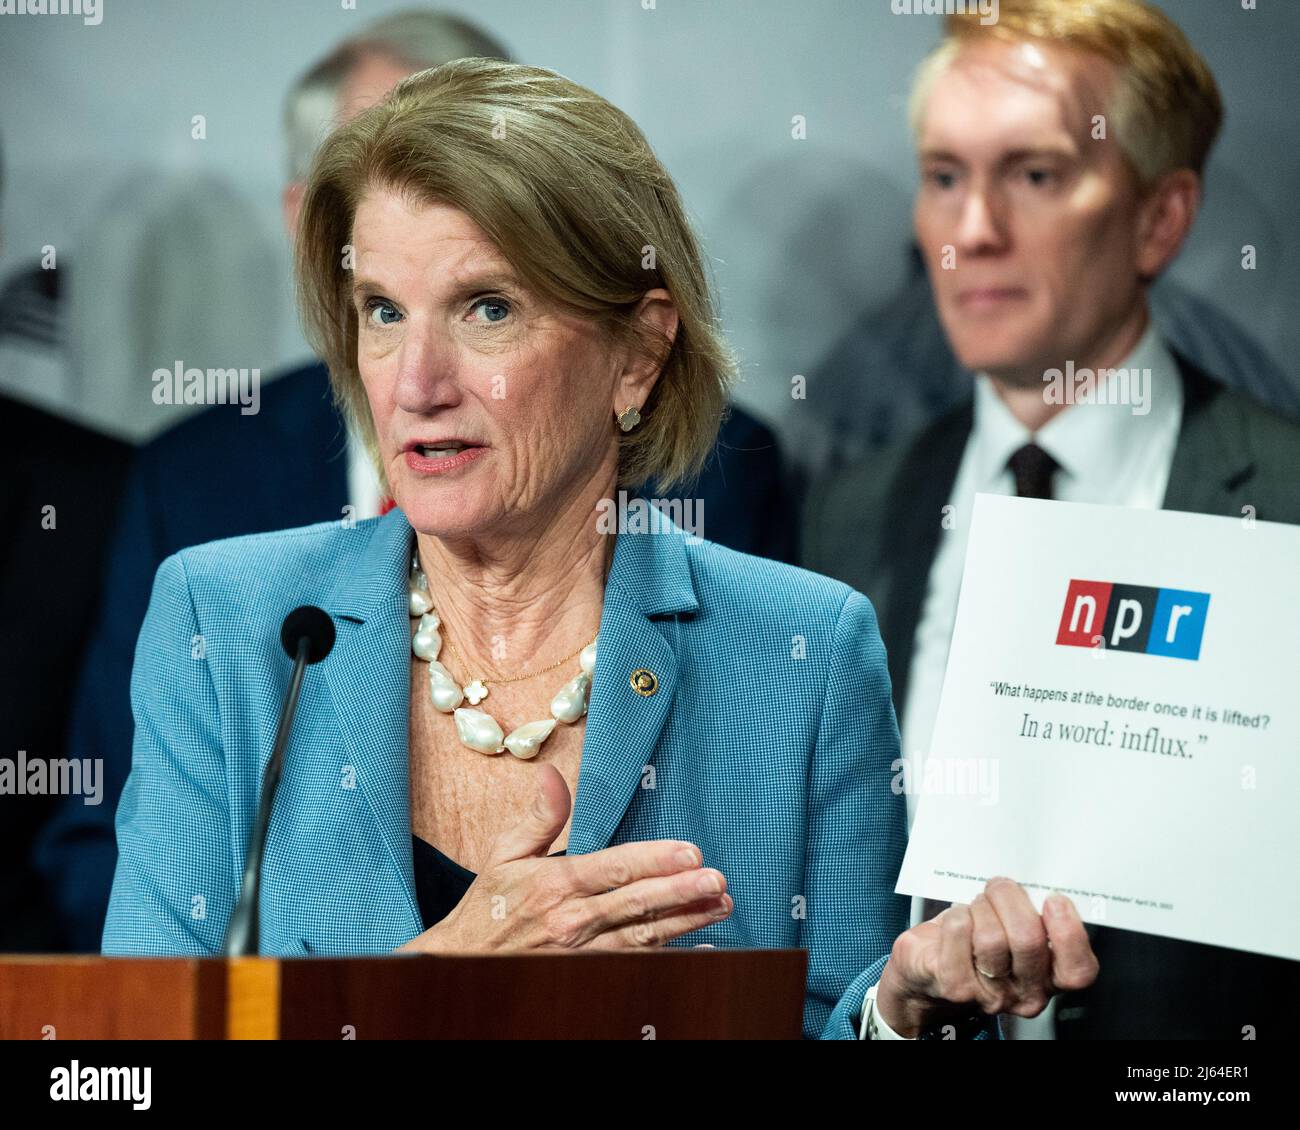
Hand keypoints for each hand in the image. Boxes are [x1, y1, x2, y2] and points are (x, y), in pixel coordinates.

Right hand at [395, 765, 731, 952]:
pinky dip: (670, 959)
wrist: (462, 964)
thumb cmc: (489, 908)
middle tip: (717, 881)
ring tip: (719, 906)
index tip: (689, 851)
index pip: (613, 869)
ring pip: (642, 937)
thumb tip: (552, 774)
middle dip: (680, 893)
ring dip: (685, 922)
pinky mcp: (589, 977)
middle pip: (635, 905)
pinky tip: (701, 950)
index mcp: (555, 885)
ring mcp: (582, 954)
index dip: (654, 860)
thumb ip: (540, 817)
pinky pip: (636, 967)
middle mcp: (572, 922)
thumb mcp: (505, 855)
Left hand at [874, 877, 1098, 1036]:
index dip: (1069, 933)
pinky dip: (957, 915)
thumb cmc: (975, 941)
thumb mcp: (1013, 929)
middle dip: (1010, 899)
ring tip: (975, 907)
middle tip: (999, 887)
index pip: (1077, 970)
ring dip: (981, 907)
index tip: (1054, 900)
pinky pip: (960, 932)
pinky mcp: (954, 984)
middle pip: (1028, 940)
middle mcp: (1024, 992)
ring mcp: (988, 993)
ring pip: (992, 937)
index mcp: (1049, 977)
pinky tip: (957, 918)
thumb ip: (1032, 913)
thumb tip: (1036, 879)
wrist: (927, 971)